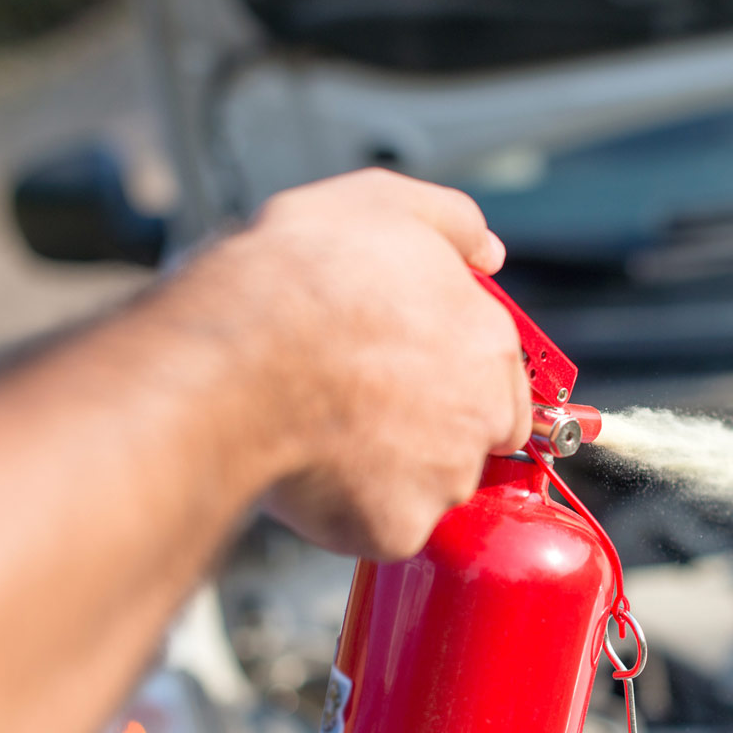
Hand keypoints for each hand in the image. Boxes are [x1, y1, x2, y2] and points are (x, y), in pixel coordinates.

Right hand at [179, 168, 531, 560]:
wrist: (232, 356)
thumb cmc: (298, 279)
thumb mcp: (382, 203)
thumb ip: (451, 223)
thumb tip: (488, 250)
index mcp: (487, 339)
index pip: (500, 375)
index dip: (450, 374)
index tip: (406, 371)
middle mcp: (481, 413)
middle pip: (473, 437)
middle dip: (429, 427)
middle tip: (363, 403)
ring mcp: (443, 476)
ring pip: (426, 486)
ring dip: (388, 469)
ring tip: (326, 428)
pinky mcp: (398, 527)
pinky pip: (379, 529)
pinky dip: (350, 510)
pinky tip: (312, 467)